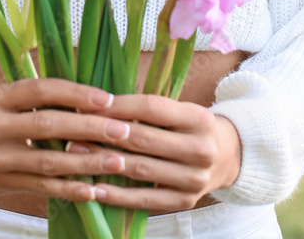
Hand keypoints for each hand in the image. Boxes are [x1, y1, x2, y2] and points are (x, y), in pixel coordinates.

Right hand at [0, 78, 154, 203]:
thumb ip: (35, 97)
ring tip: (117, 160)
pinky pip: (42, 187)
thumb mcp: (1, 97)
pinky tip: (93, 190)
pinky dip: (70, 189)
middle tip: (122, 129)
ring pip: (48, 161)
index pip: (40, 91)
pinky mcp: (3, 184)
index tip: (106, 99)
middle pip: (47, 126)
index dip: (74, 94)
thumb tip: (87, 95)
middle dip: (88, 128)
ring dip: (86, 162)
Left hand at [66, 94, 241, 212]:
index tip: (91, 102)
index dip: (121, 105)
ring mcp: (194, 179)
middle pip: (145, 139)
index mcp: (198, 118)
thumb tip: (101, 102)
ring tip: (77, 154)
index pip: (153, 107)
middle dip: (106, 133)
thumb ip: (149, 108)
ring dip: (105, 162)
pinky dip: (118, 195)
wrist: (228, 157)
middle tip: (75, 129)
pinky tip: (94, 188)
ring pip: (142, 169)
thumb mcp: (181, 110)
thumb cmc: (191, 127)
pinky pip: (145, 200)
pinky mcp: (184, 202)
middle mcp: (200, 148)